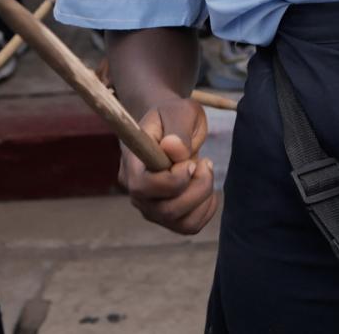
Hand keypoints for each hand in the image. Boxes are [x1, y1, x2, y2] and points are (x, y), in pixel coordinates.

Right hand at [121, 98, 217, 234]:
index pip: (144, 188)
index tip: (190, 161)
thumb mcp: (178, 111)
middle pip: (166, 211)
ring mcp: (151, 207)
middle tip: (203, 162)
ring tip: (203, 170)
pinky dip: (207, 209)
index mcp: (132, 165)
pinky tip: (206, 186)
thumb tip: (173, 148)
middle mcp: (137, 193)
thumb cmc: (172, 116)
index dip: (172, 180)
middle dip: (197, 188)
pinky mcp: (168, 215)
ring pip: (180, 222)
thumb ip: (177, 129)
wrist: (170, 125)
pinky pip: (190, 226)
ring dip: (203, 197)